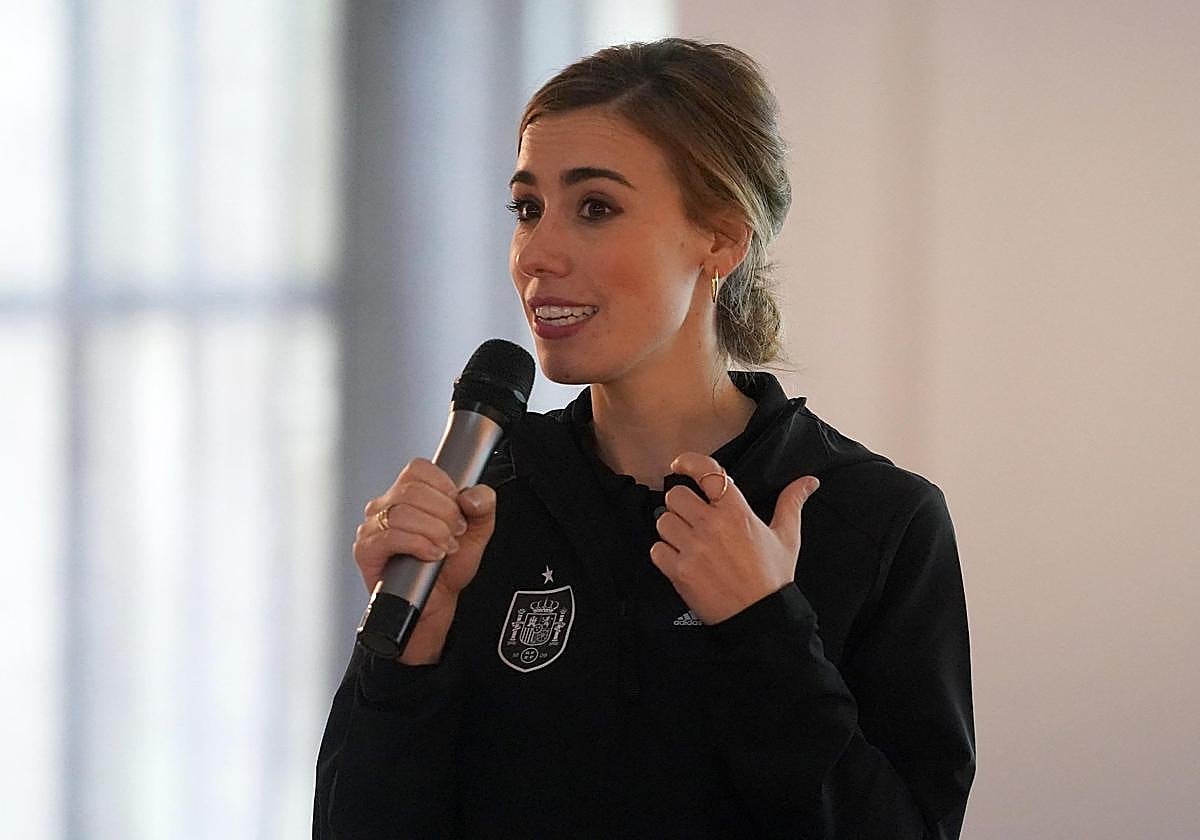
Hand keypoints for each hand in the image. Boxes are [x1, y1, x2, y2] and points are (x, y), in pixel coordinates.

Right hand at [354, 458, 496, 663]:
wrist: (438, 603)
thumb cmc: (449, 567)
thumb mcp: (477, 532)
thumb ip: (484, 506)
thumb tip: (472, 496)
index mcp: (408, 494)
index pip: (418, 469)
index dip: (444, 487)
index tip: (458, 508)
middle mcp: (386, 506)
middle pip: (412, 490)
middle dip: (443, 513)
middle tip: (455, 533)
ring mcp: (373, 527)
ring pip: (401, 512)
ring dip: (433, 531)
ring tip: (444, 547)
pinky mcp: (366, 550)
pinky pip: (389, 536)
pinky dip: (418, 544)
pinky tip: (431, 555)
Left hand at [650, 452, 819, 624]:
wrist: (761, 618)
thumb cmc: (773, 577)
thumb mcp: (787, 537)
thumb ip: (791, 503)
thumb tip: (808, 481)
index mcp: (736, 512)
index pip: (707, 472)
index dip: (688, 462)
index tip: (679, 464)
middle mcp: (711, 526)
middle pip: (675, 496)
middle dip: (681, 504)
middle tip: (691, 517)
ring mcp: (693, 549)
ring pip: (662, 521)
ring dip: (671, 529)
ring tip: (688, 540)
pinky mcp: (679, 571)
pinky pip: (656, 549)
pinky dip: (664, 553)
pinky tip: (681, 559)